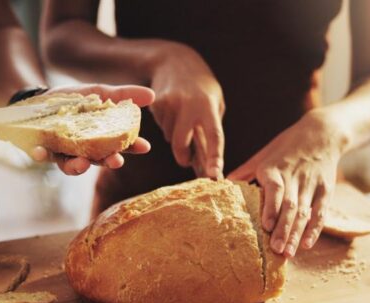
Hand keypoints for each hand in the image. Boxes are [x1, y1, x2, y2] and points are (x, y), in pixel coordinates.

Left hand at [30, 84, 154, 174]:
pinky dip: (41, 154)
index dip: (133, 147)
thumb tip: (152, 95)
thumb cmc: (73, 100)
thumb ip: (121, 95)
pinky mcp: (43, 151)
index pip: (120, 144)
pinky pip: (42, 155)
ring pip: (72, 165)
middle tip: (116, 161)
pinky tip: (40, 151)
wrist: (39, 100)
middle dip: (108, 162)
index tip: (145, 146)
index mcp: (100, 138)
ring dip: (77, 167)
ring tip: (82, 164)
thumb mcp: (98, 92)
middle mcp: (84, 150)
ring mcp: (64, 153)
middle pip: (99, 160)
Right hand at [149, 43, 224, 178]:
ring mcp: (169, 103)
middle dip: (183, 156)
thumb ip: (211, 127)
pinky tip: (171, 111)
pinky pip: (161, 127)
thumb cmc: (201, 86)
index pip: (214, 137)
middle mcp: (188, 104)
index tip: (214, 176)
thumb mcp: (214, 102)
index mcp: (208, 106)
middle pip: (181, 143)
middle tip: (187, 159)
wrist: (175, 60)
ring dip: (175, 136)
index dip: (214, 158)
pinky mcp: (155, 104)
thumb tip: (205, 161)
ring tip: (181, 118)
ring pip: (169, 137)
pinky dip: (167, 125)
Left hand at [228, 112, 345, 256]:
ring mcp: (311, 185)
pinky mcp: (326, 190)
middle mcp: (294, 178)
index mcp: (276, 168)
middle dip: (283, 229)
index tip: (265, 226)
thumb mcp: (264, 154)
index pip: (275, 189)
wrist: (322, 133)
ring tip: (288, 252)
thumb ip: (244, 171)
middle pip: (290, 206)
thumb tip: (221, 184)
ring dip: (296, 234)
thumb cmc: (287, 146)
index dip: (271, 208)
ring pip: (304, 212)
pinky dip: (315, 229)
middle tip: (276, 250)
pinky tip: (308, 244)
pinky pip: (321, 212)